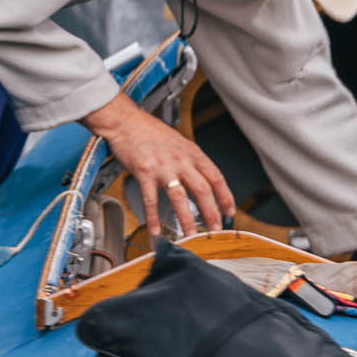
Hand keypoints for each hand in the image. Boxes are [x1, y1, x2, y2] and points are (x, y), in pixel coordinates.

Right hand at [83, 94, 234, 239]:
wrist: (126, 122)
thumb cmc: (150, 132)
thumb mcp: (179, 142)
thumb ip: (190, 160)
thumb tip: (201, 179)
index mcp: (192, 153)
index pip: (216, 176)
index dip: (225, 196)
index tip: (229, 212)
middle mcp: (180, 160)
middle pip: (202, 189)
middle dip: (211, 212)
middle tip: (215, 229)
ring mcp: (162, 167)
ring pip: (179, 197)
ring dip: (186, 219)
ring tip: (190, 235)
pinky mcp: (144, 172)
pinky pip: (150, 199)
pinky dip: (153, 217)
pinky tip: (155, 230)